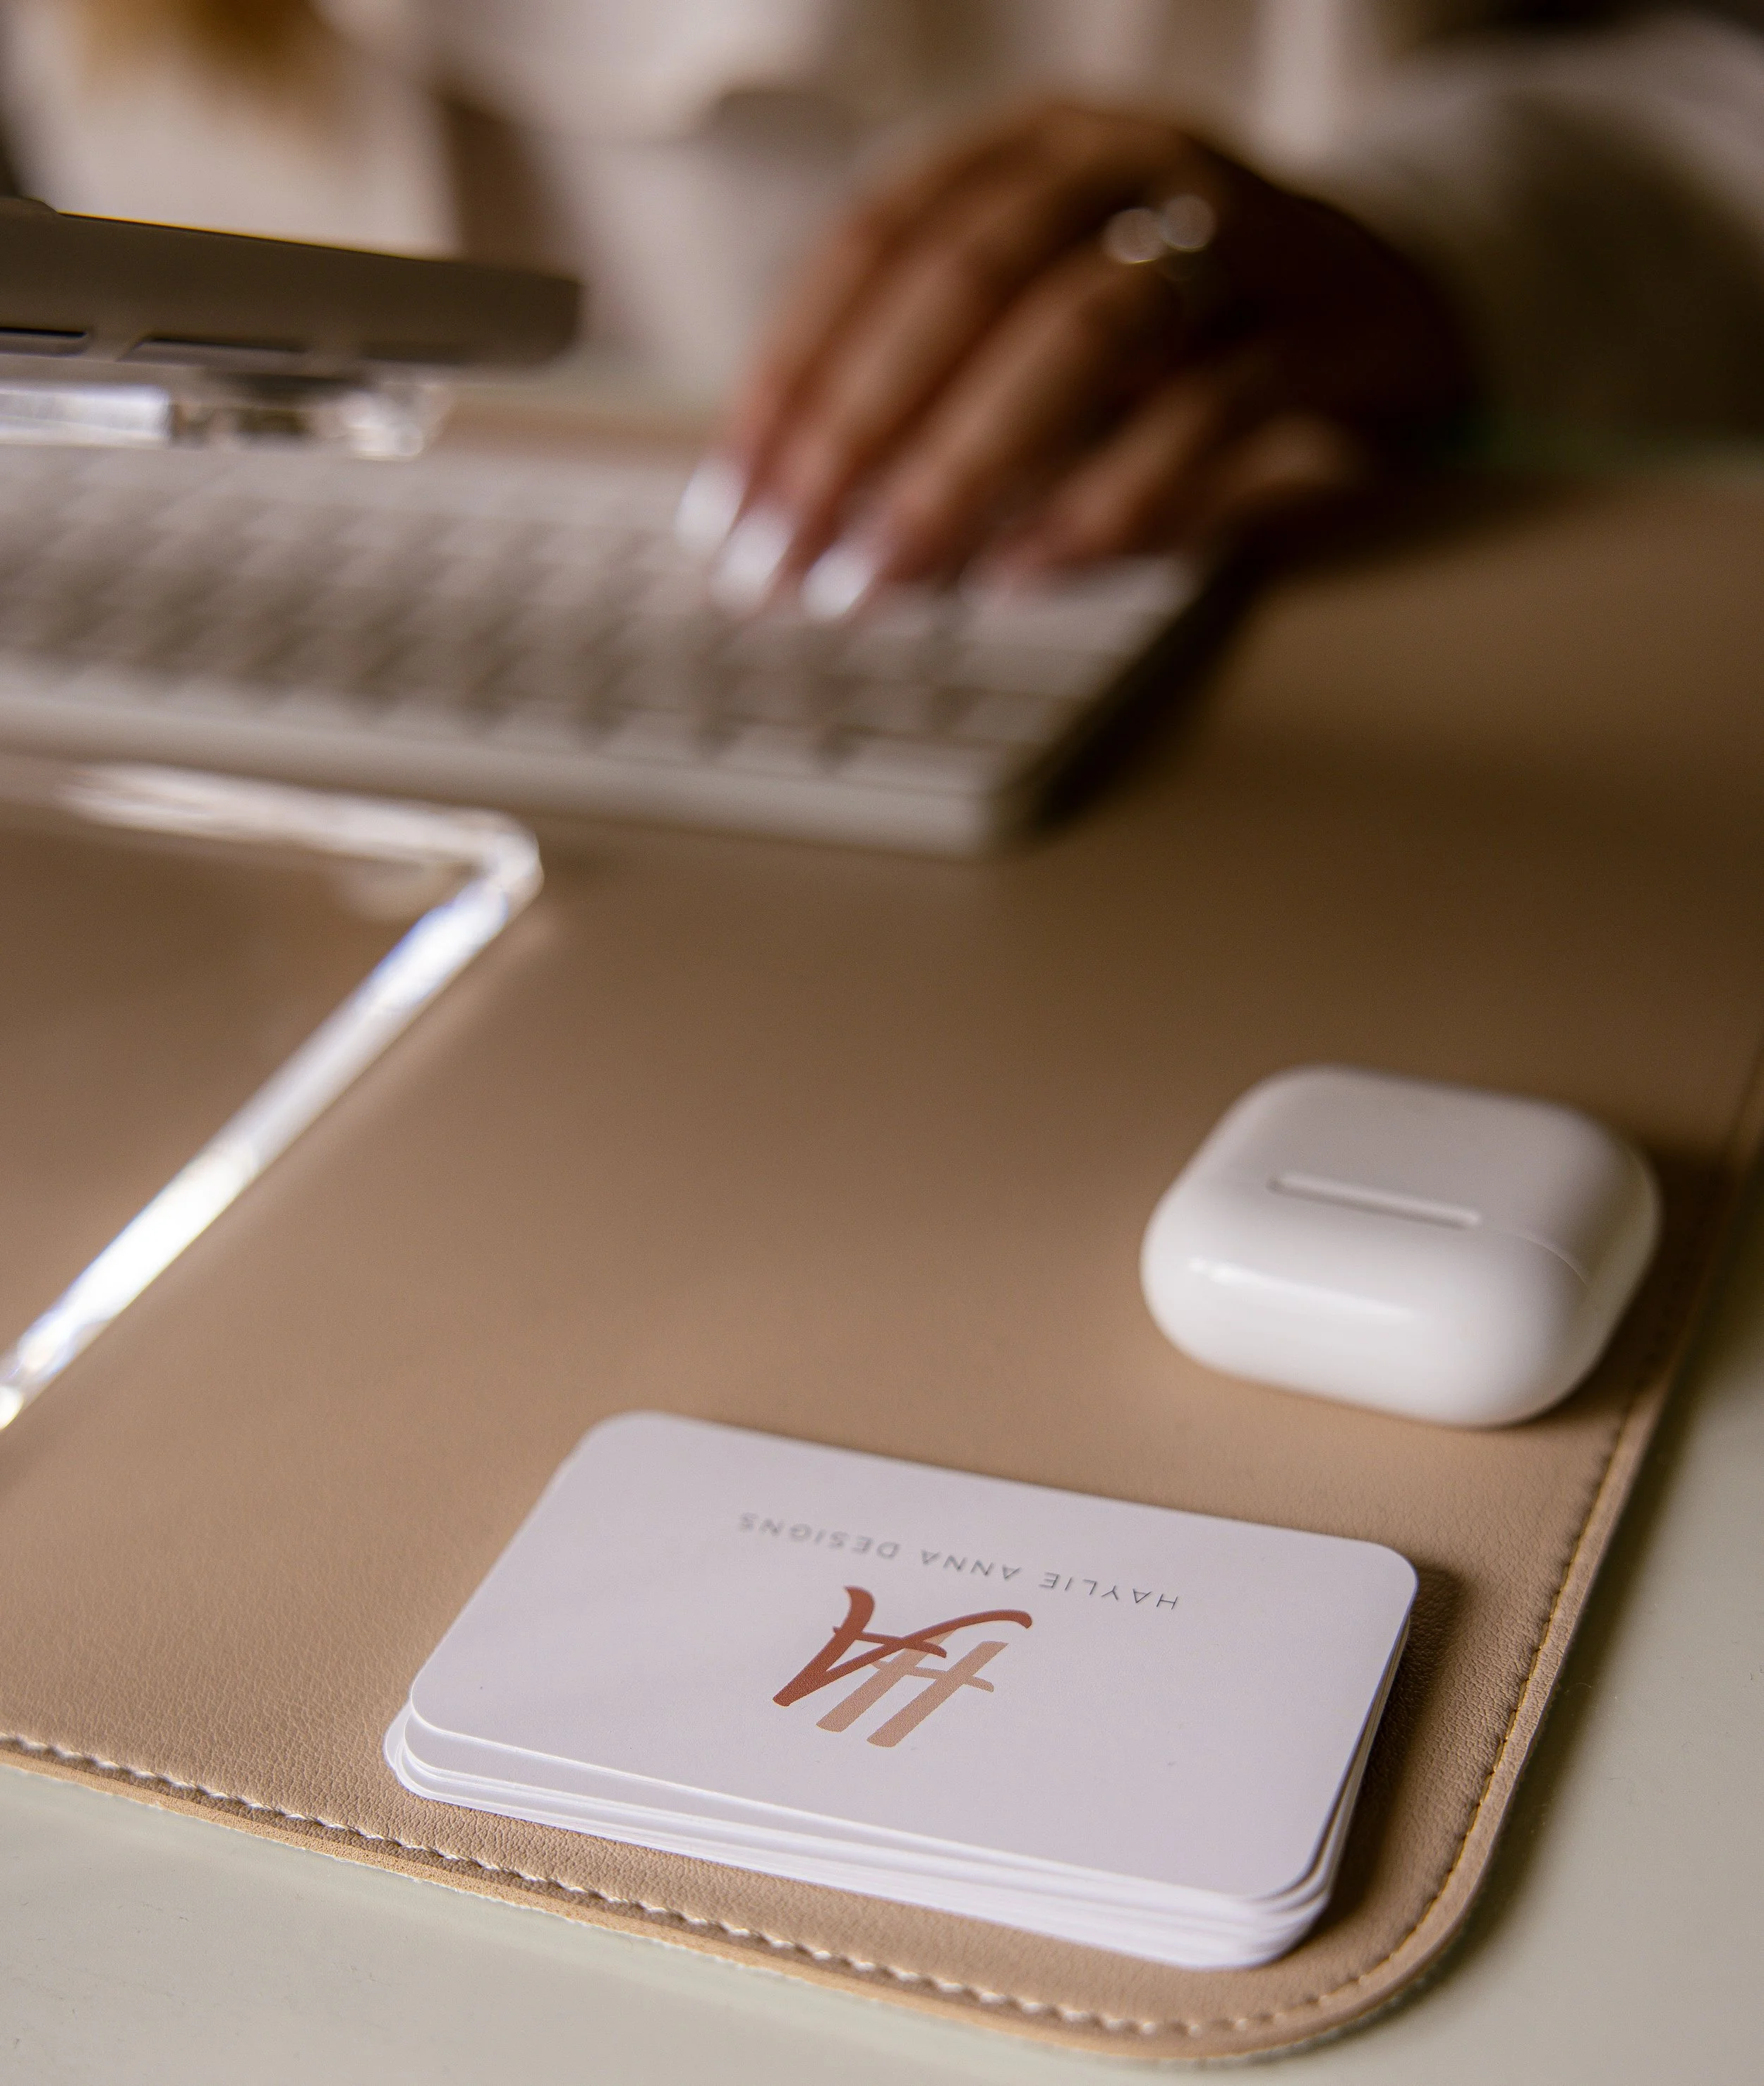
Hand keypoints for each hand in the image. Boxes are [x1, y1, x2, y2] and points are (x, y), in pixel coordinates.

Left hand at [679, 100, 1476, 612]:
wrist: (1391, 299)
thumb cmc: (1178, 332)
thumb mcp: (1042, 334)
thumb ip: (940, 396)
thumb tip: (809, 521)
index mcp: (1032, 147)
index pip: (874, 241)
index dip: (792, 374)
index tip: (732, 505)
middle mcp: (1126, 160)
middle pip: (963, 280)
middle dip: (856, 434)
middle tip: (788, 565)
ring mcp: (1233, 232)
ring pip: (1079, 332)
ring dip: (965, 468)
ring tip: (885, 581)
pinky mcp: (1317, 326)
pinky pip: (1202, 413)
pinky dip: (1105, 502)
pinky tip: (1024, 577)